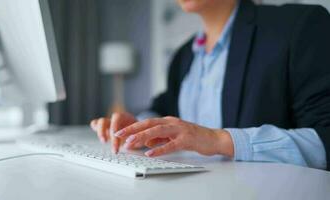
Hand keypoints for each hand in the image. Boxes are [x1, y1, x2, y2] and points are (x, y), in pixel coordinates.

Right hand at [90, 112, 136, 152]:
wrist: (139, 132)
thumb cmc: (139, 133)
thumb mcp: (141, 135)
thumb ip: (136, 140)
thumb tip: (128, 146)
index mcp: (124, 116)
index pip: (116, 117)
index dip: (114, 126)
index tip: (117, 136)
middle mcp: (114, 119)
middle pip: (104, 121)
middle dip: (104, 132)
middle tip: (108, 143)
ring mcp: (108, 123)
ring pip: (98, 123)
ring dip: (100, 133)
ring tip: (104, 142)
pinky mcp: (105, 128)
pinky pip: (95, 126)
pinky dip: (96, 131)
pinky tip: (103, 140)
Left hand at [114, 116, 233, 156]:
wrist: (213, 138)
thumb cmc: (193, 137)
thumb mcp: (173, 136)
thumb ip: (160, 137)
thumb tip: (145, 141)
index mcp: (168, 121)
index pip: (147, 122)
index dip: (133, 126)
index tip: (120, 131)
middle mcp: (172, 122)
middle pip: (149, 124)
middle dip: (132, 129)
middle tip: (119, 134)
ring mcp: (180, 130)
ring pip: (157, 131)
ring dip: (142, 137)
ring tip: (130, 143)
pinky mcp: (186, 139)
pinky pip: (170, 145)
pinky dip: (159, 149)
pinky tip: (149, 153)